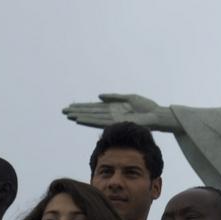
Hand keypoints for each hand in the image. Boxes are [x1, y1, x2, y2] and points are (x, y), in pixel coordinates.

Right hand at [62, 94, 179, 131]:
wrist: (156, 115)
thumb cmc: (146, 107)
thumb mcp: (129, 97)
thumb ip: (114, 97)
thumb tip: (99, 96)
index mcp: (114, 108)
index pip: (95, 108)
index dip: (83, 107)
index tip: (71, 106)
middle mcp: (112, 114)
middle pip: (91, 113)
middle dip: (78, 112)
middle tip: (63, 111)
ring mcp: (113, 119)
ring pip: (93, 117)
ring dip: (80, 116)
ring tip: (68, 115)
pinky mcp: (117, 122)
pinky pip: (100, 122)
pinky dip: (90, 121)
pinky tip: (80, 119)